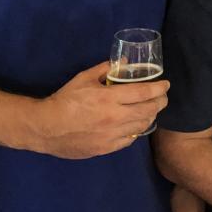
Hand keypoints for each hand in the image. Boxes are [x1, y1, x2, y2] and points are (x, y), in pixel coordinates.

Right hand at [29, 61, 169, 158]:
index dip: (160, 88)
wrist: (46, 128)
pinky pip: (129, 140)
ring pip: (142, 126)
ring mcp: (112, 135)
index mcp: (110, 98)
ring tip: (151, 110)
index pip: (144, 93)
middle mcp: (115, 117)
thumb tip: (123, 63)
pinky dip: (136, 131)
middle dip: (160, 102)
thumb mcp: (84, 78)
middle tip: (162, 97)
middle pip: (149, 110)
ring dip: (150, 116)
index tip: (166, 85)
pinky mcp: (106, 148)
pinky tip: (135, 125)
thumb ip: (105, 69)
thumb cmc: (65, 100)